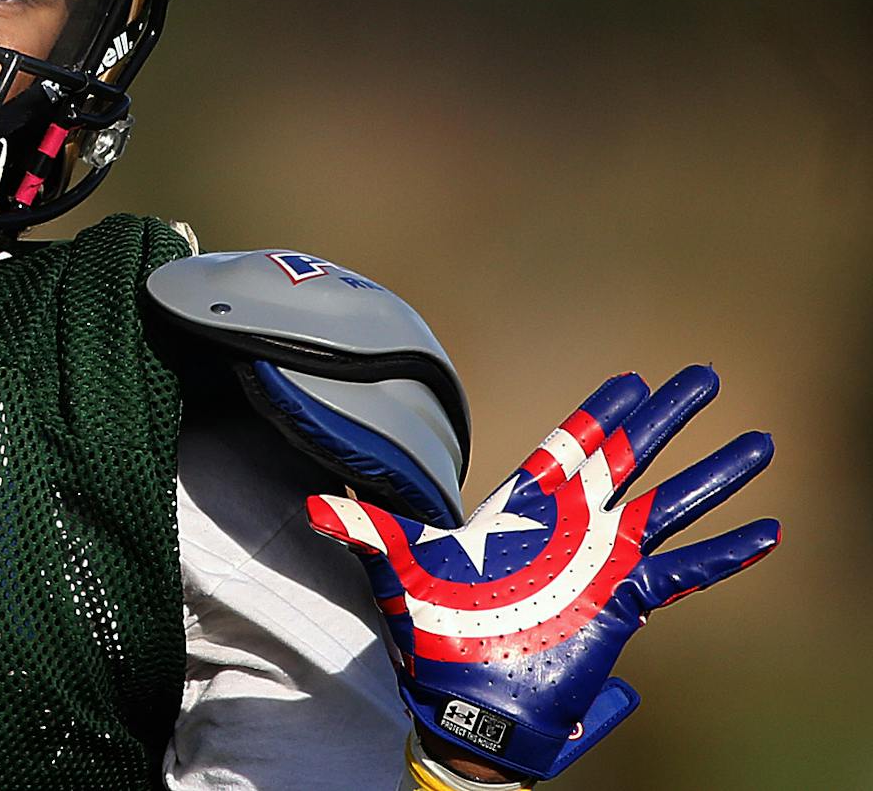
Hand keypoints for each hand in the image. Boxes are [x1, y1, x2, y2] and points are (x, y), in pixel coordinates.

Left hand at [307, 365, 777, 782]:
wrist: (464, 699)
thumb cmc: (434, 632)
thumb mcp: (396, 570)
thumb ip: (363, 529)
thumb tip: (310, 504)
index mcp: (524, 511)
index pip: (570, 448)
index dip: (601, 414)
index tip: (633, 379)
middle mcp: (570, 530)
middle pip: (630, 461)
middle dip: (668, 420)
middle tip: (706, 376)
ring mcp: (602, 565)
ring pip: (669, 507)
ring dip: (713, 476)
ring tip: (760, 443)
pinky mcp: (623, 605)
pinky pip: (685, 574)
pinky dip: (726, 556)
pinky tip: (766, 533)